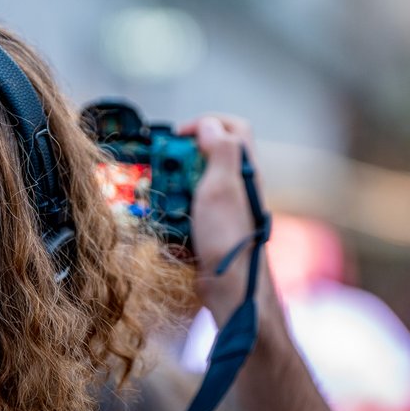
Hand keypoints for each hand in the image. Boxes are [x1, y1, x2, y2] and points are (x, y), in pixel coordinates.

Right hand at [180, 115, 262, 325]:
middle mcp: (237, 185)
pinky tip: (168, 221)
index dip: (207, 123)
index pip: (234, 128)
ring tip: (164, 198)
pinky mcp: (211, 227)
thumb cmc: (228, 237)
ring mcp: (224, 208)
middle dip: (181, 160)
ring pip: (193, 183)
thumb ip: (220, 150)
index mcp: (244, 170)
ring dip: (174, 187)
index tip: (181, 137)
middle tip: (166, 170)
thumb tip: (210, 125)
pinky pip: (188, 210)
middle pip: (207, 155)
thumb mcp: (222, 186)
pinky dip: (175, 211)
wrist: (230, 286)